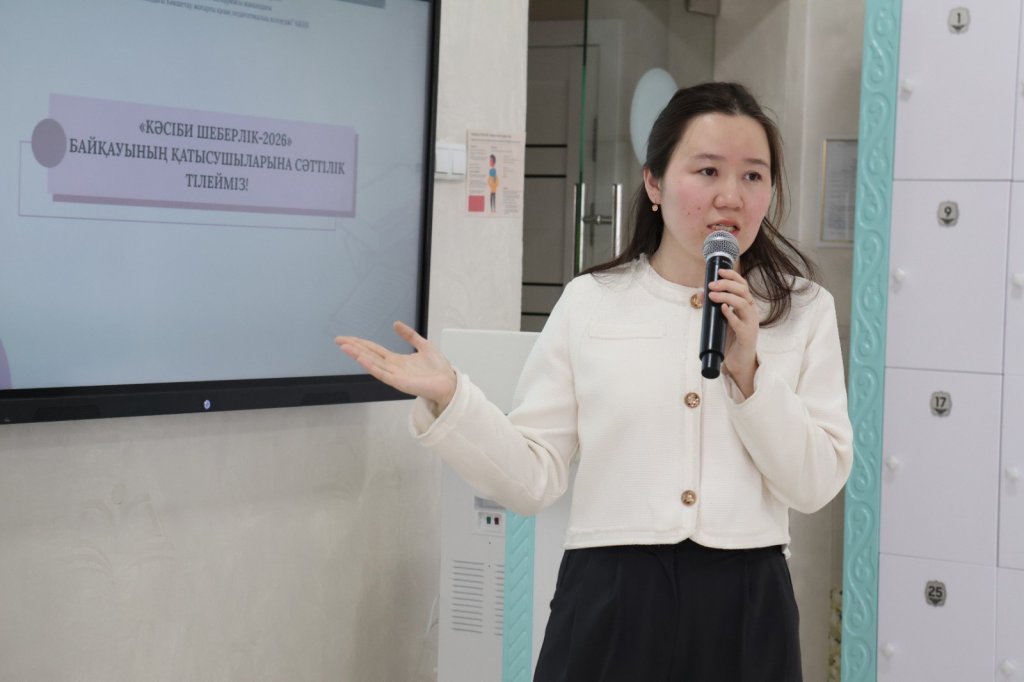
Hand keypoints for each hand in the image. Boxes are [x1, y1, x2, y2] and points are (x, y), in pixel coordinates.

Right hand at [335, 321, 456, 409]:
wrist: (448, 383)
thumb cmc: (438, 369)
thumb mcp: (423, 345)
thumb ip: (409, 335)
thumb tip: (395, 324)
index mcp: (396, 360)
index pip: (373, 350)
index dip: (360, 343)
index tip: (346, 338)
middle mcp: (392, 368)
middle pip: (369, 355)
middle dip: (353, 348)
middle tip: (338, 340)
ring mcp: (394, 376)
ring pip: (372, 364)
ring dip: (358, 356)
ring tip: (345, 347)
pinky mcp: (399, 383)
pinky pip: (383, 374)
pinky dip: (372, 367)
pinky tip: (362, 360)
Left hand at [705, 269, 758, 396]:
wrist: (739, 361)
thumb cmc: (732, 339)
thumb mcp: (722, 319)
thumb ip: (716, 306)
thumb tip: (701, 292)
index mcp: (746, 306)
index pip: (743, 285)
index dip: (733, 276)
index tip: (720, 271)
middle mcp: (751, 312)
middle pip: (743, 291)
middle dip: (727, 284)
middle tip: (712, 284)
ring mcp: (751, 323)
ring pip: (743, 303)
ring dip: (726, 297)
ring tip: (712, 295)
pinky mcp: (747, 336)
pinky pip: (740, 323)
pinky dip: (731, 314)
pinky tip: (723, 309)